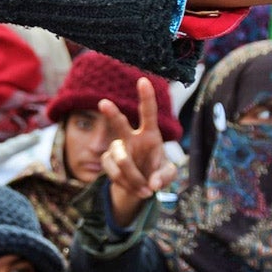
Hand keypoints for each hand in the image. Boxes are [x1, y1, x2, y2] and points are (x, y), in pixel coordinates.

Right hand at [98, 77, 175, 225]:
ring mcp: (116, 148)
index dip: (146, 97)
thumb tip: (152, 183)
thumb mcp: (168, 174)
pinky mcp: (107, 160)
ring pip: (121, 159)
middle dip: (112, 114)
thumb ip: (165, 176)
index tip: (143, 81)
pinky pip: (114, 172)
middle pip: (119, 124)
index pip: (148, 113)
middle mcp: (131, 137)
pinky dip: (126, 184)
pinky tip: (134, 188)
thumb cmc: (156, 173)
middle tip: (104, 103)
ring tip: (145, 191)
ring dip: (134, 178)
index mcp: (150, 134)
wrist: (139, 186)